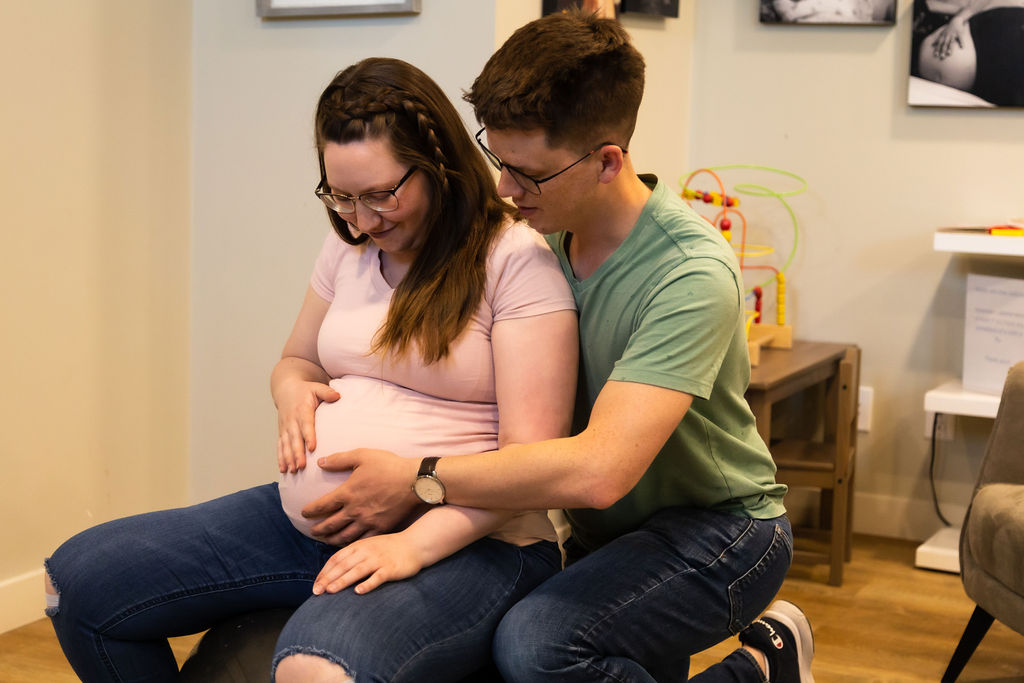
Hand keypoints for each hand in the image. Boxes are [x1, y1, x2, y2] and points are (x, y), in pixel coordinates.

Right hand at [276, 379, 339, 473]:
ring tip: (293, 471)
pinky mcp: (282, 433)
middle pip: (295, 439)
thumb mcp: (316, 388)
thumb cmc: (305, 390)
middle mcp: (292, 420)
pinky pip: (280, 447)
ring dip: (288, 459)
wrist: (286, 389)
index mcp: (302, 410)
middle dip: (297, 453)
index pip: (306, 425)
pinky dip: (281, 458)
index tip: (312, 448)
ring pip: (286, 445)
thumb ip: (327, 392)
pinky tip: (283, 470)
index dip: (308, 436)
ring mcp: (285, 428)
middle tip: (301, 466)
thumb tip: (338, 396)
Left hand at [302, 448, 420, 545]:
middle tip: (311, 532)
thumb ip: (339, 459)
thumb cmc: (389, 466)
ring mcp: (368, 521)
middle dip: (318, 529)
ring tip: (325, 541)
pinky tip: (348, 545)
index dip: (310, 511)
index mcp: (347, 492)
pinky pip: (362, 540)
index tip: (303, 514)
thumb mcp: (362, 455)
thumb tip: (320, 462)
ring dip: (331, 539)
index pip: (322, 506)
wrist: (414, 481)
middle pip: (330, 525)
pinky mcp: (381, 528)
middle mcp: (354, 510)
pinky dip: (351, 544)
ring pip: (344, 536)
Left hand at [312, 532, 422, 594]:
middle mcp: (367, 552)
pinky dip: (368, 584)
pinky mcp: (391, 569)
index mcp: (359, 546)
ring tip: (330, 591)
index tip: (315, 585)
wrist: (415, 544)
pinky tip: (358, 592)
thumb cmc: (390, 548)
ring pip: (357, 571)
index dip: (324, 572)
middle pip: (343, 565)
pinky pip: (378, 577)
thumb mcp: (369, 546)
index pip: (337, 559)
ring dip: (342, 581)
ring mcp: (379, 560)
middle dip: (328, 578)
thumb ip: (354, 555)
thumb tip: (335, 570)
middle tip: (316, 592)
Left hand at [933, 16, 966, 60]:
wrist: (955, 21)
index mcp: (943, 37)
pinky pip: (960, 39)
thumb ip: (937, 39)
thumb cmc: (948, 29)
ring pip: (951, 42)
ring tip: (949, 54)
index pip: (939, 44)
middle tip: (941, 57)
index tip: (935, 55)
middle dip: (942, 50)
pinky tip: (962, 47)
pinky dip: (961, 43)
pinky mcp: (959, 33)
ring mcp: (953, 35)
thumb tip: (932, 45)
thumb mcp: (942, 33)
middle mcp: (947, 36)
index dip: (937, 49)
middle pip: (944, 45)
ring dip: (950, 48)